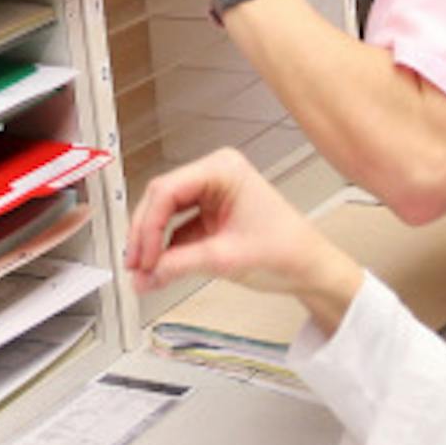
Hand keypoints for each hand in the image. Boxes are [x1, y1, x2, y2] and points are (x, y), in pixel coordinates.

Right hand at [126, 148, 363, 333]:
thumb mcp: (225, 259)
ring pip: (166, 213)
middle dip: (145, 234)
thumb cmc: (286, 250)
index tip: (140, 256)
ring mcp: (212, 193)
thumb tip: (144, 276)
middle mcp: (215, 174)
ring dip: (153, 243)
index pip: (168, 190)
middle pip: (162, 199)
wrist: (310, 268)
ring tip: (142, 272)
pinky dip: (166, 249)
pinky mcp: (211, 214)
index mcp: (223, 169)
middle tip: (134, 265)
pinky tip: (157, 269)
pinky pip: (178, 228)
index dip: (147, 225)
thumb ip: (178, 266)